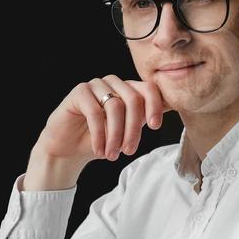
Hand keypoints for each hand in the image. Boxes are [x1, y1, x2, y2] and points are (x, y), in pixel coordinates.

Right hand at [36, 74, 171, 164]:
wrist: (68, 149)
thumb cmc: (99, 140)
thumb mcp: (126, 131)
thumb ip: (142, 119)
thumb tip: (169, 110)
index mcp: (128, 90)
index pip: (148, 89)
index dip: (155, 106)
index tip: (155, 127)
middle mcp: (113, 83)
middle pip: (133, 99)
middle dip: (133, 129)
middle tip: (129, 151)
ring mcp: (95, 85)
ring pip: (115, 106)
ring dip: (115, 135)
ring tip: (112, 154)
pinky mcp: (79, 92)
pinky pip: (95, 111)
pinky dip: (99, 134)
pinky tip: (99, 149)